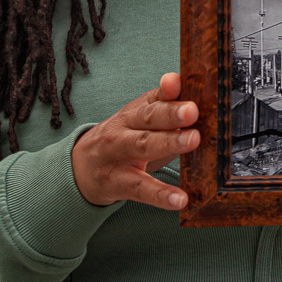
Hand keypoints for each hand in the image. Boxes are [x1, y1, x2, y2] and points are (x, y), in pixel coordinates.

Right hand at [70, 72, 199, 209]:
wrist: (80, 168)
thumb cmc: (124, 139)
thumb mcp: (140, 121)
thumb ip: (167, 110)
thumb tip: (201, 102)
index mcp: (135, 111)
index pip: (152, 98)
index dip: (166, 89)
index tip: (178, 82)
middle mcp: (124, 129)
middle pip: (148, 118)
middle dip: (171, 113)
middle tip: (192, 110)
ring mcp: (118, 155)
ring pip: (143, 146)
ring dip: (168, 143)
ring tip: (193, 140)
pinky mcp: (117, 183)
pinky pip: (141, 189)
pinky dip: (160, 195)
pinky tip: (180, 199)